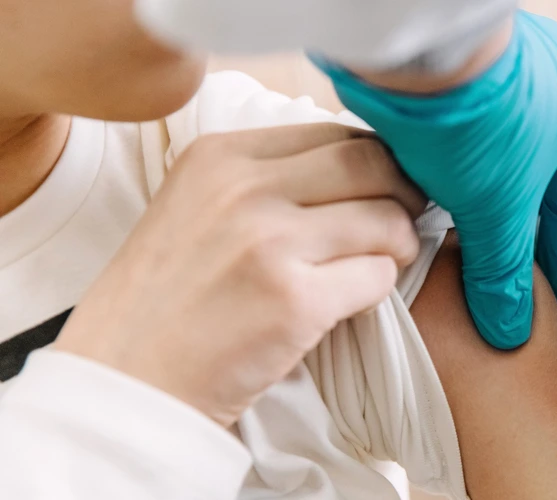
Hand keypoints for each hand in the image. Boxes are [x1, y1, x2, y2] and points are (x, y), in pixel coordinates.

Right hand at [56, 124, 424, 426]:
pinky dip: (380, 291)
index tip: (383, 191)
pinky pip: (379, 277)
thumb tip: (364, 163)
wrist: (125, 384)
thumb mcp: (196, 209)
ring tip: (378, 267)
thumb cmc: (167, 303)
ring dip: (399, 246)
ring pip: (387, 219)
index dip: (376, 162)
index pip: (334, 133)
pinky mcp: (295, 301)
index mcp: (219, 156)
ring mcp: (270, 243)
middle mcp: (244, 188)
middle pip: (371, 162)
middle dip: (404, 193)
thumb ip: (266, 181)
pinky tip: (349, 306)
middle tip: (405, 223)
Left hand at [316, 10, 556, 348]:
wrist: (413, 44)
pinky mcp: (457, 65)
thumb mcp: (499, 208)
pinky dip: (448, 166)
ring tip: (456, 245)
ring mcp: (507, 70)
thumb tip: (509, 329)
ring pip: (498, 156)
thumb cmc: (481, 114)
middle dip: (515, 230)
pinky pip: (462, 130)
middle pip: (537, 181)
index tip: (551, 298)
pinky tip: (426, 198)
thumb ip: (504, 272)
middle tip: (499, 280)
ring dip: (477, 197)